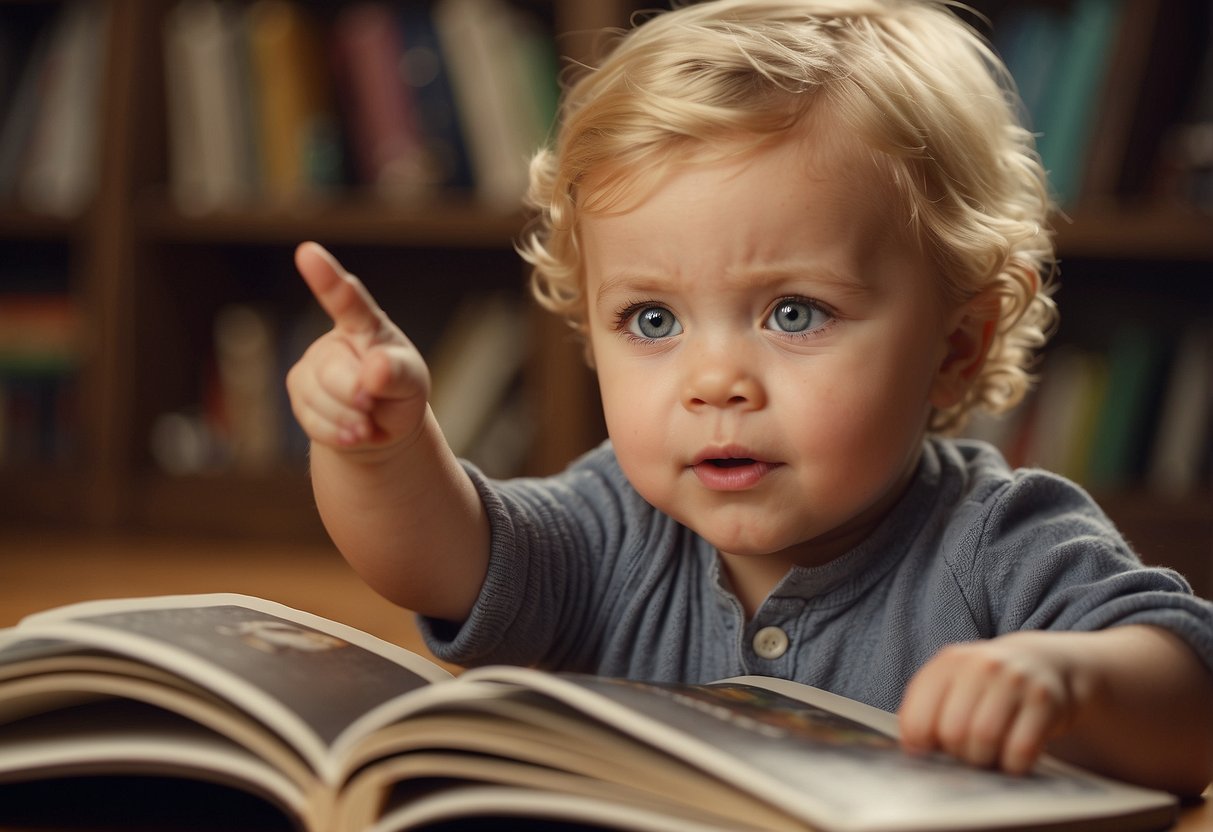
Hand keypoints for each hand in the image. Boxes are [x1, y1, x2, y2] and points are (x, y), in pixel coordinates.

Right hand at [286, 242, 430, 452]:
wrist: (379, 424)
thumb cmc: (400, 390)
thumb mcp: (412, 382)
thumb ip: (398, 373)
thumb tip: (374, 370)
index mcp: (366, 324)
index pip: (346, 299)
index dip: (326, 277)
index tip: (307, 252)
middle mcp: (334, 339)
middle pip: (334, 370)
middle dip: (356, 395)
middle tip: (373, 405)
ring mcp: (311, 365)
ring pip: (319, 398)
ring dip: (350, 420)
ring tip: (369, 421)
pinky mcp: (299, 391)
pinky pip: (312, 421)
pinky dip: (339, 433)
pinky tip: (354, 432)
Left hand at [898, 633, 1084, 774]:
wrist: (1043, 663)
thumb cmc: (988, 683)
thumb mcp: (953, 683)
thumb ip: (927, 708)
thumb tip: (913, 749)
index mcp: (948, 663)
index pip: (917, 719)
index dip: (920, 746)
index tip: (929, 752)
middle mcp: (979, 666)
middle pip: (952, 733)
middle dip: (956, 755)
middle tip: (965, 753)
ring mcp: (1013, 680)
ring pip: (984, 740)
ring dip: (984, 761)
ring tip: (986, 755)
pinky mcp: (1043, 700)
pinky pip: (1021, 749)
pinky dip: (1012, 765)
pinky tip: (1011, 758)